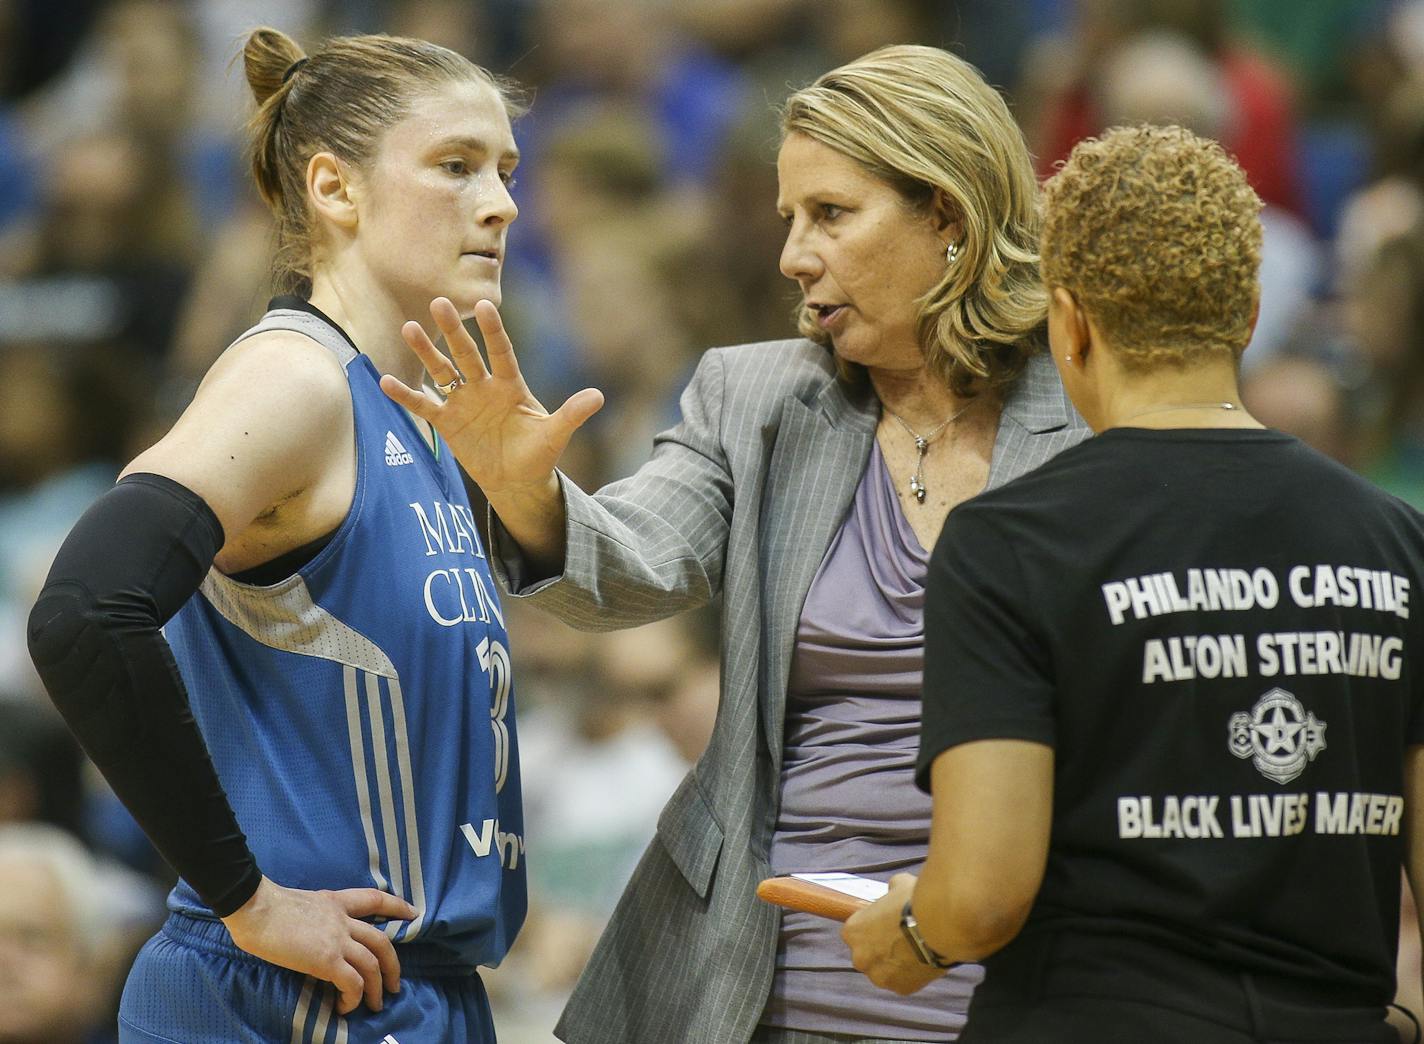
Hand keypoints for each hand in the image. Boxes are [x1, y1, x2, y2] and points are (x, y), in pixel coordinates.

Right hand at [222, 876, 417, 1013]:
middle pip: (382, 941)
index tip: (413, 913)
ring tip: (375, 1004)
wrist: (255, 908)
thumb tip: (315, 940)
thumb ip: (317, 919)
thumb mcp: (304, 904)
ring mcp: (337, 939)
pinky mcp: (327, 959)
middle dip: (393, 965)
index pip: (375, 899)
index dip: (397, 907)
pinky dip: (353, 998)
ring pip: (372, 965)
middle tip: (395, 984)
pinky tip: (344, 1006)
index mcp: (336, 901)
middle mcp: (343, 920)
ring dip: (377, 988)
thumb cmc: (266, 906)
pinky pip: (352, 983)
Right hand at [380, 298, 603, 499]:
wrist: (516, 480)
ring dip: (426, 352)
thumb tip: (598, 396)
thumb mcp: (555, 435)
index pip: (501, 351)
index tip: (484, 305)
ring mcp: (463, 402)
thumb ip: (572, 415)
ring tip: (409, 328)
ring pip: (442, 371)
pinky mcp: (448, 423)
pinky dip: (406, 396)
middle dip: (453, 330)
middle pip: (466, 353)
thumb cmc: (538, 454)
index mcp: (511, 385)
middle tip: (438, 302)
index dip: (493, 331)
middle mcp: (484, 387)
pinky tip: (385, 380)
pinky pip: (424, 406)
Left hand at [841, 873, 944, 995]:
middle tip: (902, 938)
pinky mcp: (901, 989)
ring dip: (896, 963)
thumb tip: (894, 888)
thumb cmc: (914, 903)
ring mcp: (880, 976)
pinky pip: (904, 981)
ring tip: (916, 950)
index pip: (856, 932)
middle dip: (881, 949)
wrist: (938, 926)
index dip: (872, 928)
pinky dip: (912, 974)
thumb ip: (890, 889)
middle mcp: (860, 957)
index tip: (886, 925)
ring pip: (885, 971)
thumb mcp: (898, 885)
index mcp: (853, 931)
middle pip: (868, 955)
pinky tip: (924, 960)